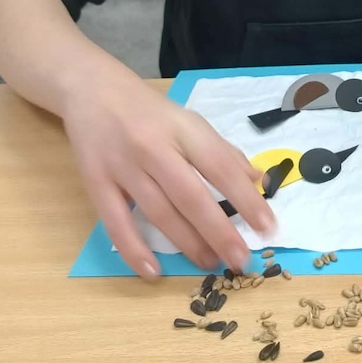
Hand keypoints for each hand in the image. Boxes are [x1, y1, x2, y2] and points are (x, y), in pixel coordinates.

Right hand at [62, 74, 273, 277]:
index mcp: (183, 129)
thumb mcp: (190, 121)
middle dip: (219, 232)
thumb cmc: (150, 111)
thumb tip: (258, 181)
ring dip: (187, 244)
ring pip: (159, 212)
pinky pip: (116, 223)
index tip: (268, 227)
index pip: (220, 167)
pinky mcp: (96, 183)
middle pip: (191, 196)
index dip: (246, 199)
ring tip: (210, 264)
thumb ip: (222, 151)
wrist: (93, 90)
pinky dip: (134, 249)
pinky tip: (153, 272)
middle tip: (241, 260)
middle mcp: (154, 147)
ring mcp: (123, 166)